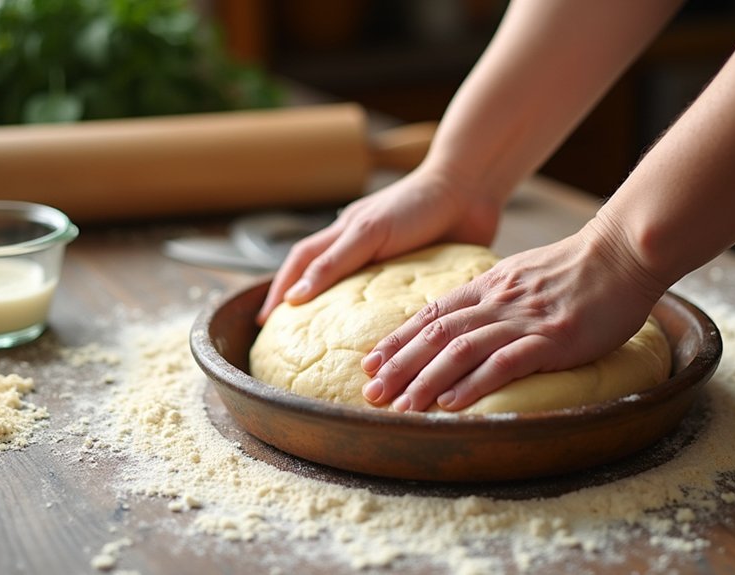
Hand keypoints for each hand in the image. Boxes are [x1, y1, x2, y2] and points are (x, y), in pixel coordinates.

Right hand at [256, 166, 502, 323]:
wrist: (469, 190)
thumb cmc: (416, 204)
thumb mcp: (368, 233)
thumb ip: (333, 263)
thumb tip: (295, 298)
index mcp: (345, 235)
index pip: (301, 265)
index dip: (280, 291)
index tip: (265, 320)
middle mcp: (362, 250)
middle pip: (323, 280)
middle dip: (303, 307)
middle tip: (290, 340)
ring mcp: (389, 263)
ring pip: (357, 296)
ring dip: (343, 320)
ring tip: (330, 349)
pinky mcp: (417, 276)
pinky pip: (394, 303)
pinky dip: (383, 321)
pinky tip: (383, 341)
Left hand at [360, 217, 667, 411]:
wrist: (622, 253)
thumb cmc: (576, 268)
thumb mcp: (520, 274)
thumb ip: (492, 295)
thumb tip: (464, 317)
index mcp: (487, 286)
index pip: (431, 315)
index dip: (398, 340)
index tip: (372, 362)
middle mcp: (497, 302)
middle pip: (436, 335)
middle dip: (399, 366)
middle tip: (372, 392)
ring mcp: (523, 320)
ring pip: (461, 350)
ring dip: (426, 380)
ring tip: (403, 406)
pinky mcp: (551, 339)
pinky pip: (504, 362)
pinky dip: (474, 384)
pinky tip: (452, 404)